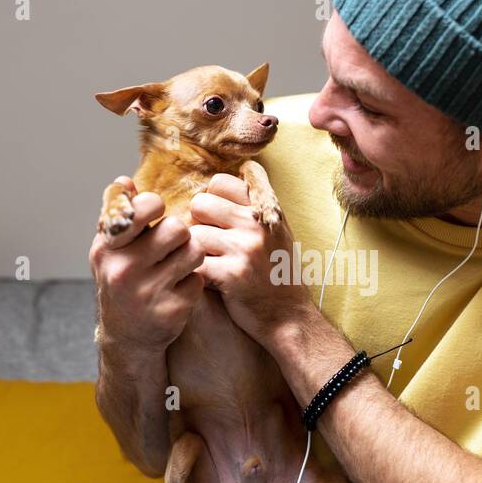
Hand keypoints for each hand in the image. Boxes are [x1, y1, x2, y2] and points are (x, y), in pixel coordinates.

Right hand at [88, 176, 204, 351]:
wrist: (127, 335)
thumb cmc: (122, 280)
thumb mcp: (111, 249)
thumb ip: (120, 214)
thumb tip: (125, 180)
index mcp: (108, 248)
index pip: (144, 207)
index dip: (157, 207)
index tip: (156, 215)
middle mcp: (124, 270)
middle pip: (177, 228)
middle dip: (179, 235)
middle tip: (171, 246)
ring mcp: (148, 292)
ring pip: (194, 251)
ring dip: (191, 256)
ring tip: (177, 265)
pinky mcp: (171, 310)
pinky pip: (199, 279)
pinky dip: (193, 282)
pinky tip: (178, 290)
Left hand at [189, 172, 311, 345]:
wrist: (288, 315)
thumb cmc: (276, 271)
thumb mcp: (277, 230)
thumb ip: (255, 203)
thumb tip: (241, 167)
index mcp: (265, 208)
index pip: (219, 182)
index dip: (213, 200)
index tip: (220, 220)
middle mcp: (256, 223)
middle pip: (200, 203)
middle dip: (198, 223)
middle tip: (210, 244)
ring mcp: (245, 248)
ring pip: (193, 234)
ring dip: (195, 252)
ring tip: (212, 264)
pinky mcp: (231, 274)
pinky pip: (194, 262)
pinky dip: (196, 274)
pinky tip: (210, 281)